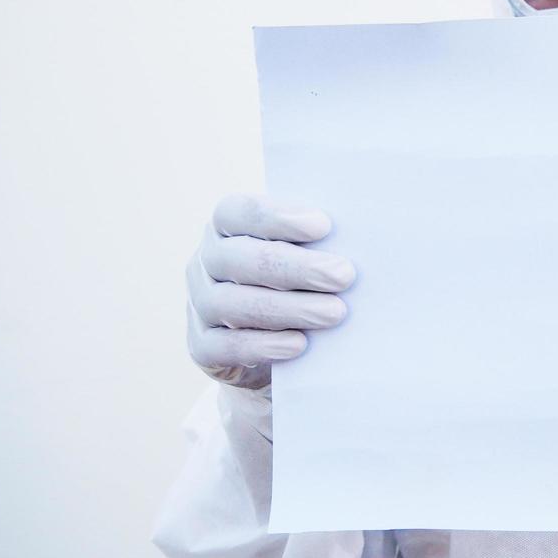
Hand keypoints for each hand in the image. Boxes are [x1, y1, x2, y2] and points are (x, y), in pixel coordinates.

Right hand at [185, 194, 354, 388]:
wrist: (270, 345)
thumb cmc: (296, 281)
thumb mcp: (302, 254)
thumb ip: (316, 242)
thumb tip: (358, 236)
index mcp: (226, 227)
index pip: (238, 211)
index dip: (277, 217)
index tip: (323, 226)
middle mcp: (205, 262)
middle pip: (242, 259)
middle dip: (297, 268)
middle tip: (343, 275)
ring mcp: (199, 304)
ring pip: (233, 304)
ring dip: (289, 308)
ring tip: (334, 313)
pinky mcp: (201, 347)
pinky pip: (225, 346)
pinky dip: (263, 345)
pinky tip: (299, 344)